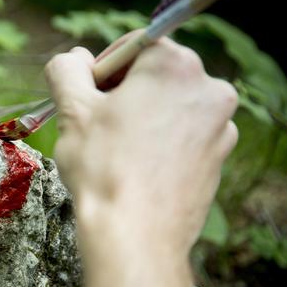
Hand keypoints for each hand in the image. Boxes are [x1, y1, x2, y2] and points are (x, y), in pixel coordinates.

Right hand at [45, 33, 237, 254]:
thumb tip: (72, 60)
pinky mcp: (219, 158)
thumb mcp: (72, 111)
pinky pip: (183, 136)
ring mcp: (220, 126)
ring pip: (168, 107)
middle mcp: (209, 88)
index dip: (101, 71)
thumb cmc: (103, 170)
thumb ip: (66, 71)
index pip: (132, 48)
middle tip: (97, 128)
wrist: (135, 238)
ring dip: (141, 120)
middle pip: (154, 76)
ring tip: (116, 153)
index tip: (86, 100)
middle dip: (122, 95)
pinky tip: (137, 169)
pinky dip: (160, 144)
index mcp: (174, 65)